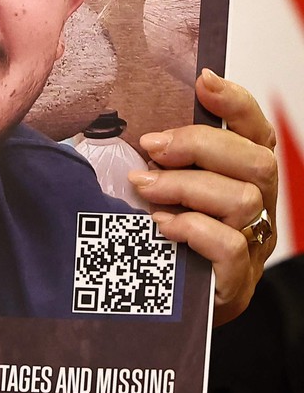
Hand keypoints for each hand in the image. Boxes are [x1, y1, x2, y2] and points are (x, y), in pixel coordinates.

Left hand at [127, 70, 277, 324]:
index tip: (203, 81)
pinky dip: (193, 229)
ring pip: (243, 200)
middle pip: (254, 161)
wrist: (160, 311)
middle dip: (199, 146)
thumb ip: (163, 161)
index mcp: (244, 181)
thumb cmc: (159, 243)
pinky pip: (230, 246)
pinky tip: (162, 225)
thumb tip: (133, 125)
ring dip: (186, 186)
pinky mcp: (235, 283)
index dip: (237, 104)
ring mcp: (252, 247)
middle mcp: (259, 209)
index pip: (256, 133)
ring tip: (144, 189)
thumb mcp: (161, 193)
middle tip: (150, 149)